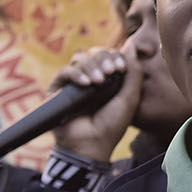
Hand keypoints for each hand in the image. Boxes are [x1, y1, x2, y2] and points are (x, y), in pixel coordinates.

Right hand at [49, 41, 143, 162]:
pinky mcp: (57, 91)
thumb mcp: (130, 97)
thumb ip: (134, 72)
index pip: (107, 55)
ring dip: (91, 66)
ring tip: (99, 81)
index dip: (114, 56)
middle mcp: (89, 79)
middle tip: (111, 72)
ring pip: (79, 59)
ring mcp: (73, 84)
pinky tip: (86, 83)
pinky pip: (64, 72)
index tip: (120, 68)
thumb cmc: (112, 124)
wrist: (92, 146)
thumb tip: (130, 45)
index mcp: (107, 79)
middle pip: (94, 53)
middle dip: (103, 59)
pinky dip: (76, 73)